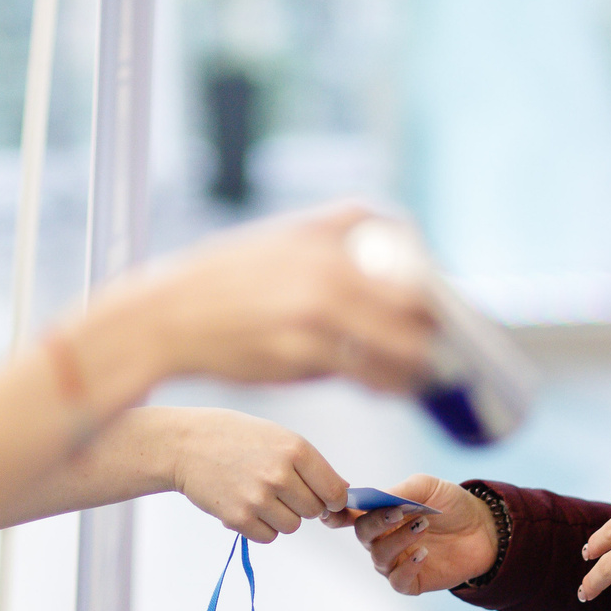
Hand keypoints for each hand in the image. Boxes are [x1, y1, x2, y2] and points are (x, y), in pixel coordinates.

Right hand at [95, 204, 435, 394]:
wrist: (168, 318)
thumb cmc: (224, 277)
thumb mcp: (282, 233)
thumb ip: (337, 225)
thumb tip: (389, 225)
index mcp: (324, 243)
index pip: (407, 263)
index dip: (434, 292)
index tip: (441, 307)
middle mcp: (325, 280)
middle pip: (412, 310)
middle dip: (434, 333)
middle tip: (443, 345)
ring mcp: (315, 323)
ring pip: (394, 351)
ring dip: (416, 366)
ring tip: (422, 373)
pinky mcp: (301, 361)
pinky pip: (362, 374)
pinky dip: (382, 383)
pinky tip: (384, 384)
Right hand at [130, 407, 348, 541]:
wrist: (184, 445)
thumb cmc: (234, 437)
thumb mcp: (276, 437)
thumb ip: (309, 464)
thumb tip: (342, 495)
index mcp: (295, 449)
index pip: (334, 491)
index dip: (332, 500)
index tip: (323, 499)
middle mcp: (280, 474)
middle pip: (314, 512)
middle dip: (302, 505)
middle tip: (279, 490)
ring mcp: (258, 498)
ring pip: (292, 526)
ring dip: (280, 516)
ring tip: (258, 494)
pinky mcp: (238, 518)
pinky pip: (267, 536)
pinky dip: (259, 526)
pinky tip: (243, 503)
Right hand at [337, 474, 496, 593]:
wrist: (485, 529)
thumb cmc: (451, 504)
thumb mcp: (428, 487)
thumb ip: (400, 491)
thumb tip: (376, 497)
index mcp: (380, 514)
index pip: (348, 516)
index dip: (336, 515)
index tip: (332, 511)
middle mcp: (382, 539)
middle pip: (364, 534)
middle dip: (377, 523)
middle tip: (399, 512)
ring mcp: (396, 562)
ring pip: (380, 556)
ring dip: (398, 540)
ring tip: (423, 525)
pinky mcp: (412, 581)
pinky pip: (398, 581)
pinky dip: (407, 567)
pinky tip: (423, 554)